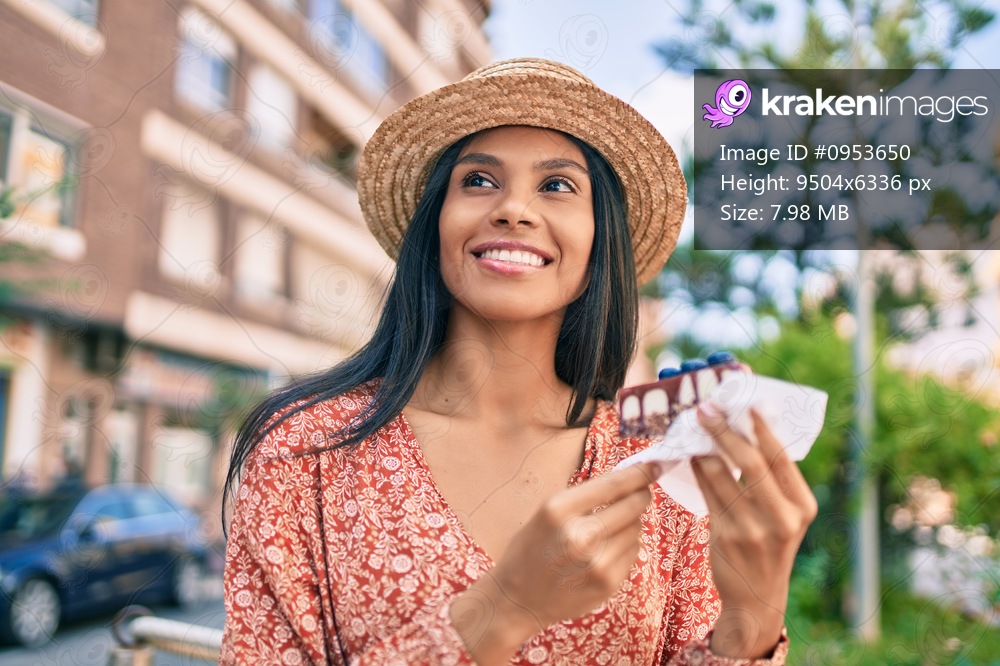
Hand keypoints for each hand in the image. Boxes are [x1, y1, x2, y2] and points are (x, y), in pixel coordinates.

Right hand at [449, 463, 658, 663]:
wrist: (518, 599)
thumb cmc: (531, 549)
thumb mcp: (548, 512)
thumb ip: (585, 496)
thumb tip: (629, 479)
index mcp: (559, 509)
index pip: (613, 485)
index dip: (640, 473)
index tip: (656, 464)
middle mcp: (580, 536)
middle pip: (633, 505)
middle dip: (641, 494)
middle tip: (641, 491)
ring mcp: (597, 563)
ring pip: (636, 528)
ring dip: (629, 522)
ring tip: (606, 529)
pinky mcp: (608, 583)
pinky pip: (632, 552)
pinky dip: (625, 546)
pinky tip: (604, 551)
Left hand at [692, 404, 817, 658]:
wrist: (757, 599)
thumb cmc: (769, 546)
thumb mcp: (784, 517)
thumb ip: (772, 482)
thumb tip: (744, 431)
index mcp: (803, 506)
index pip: (781, 459)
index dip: (762, 428)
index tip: (745, 404)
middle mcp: (783, 518)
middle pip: (751, 462)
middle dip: (725, 431)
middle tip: (705, 409)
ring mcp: (754, 529)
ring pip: (722, 476)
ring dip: (704, 447)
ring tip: (692, 427)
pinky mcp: (727, 536)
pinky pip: (707, 493)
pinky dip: (697, 470)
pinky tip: (690, 455)